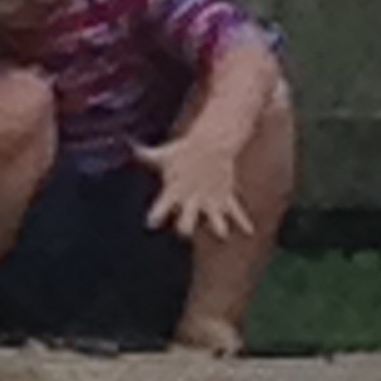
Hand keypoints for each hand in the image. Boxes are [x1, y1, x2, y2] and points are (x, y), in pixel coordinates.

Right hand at [137, 132, 253, 241]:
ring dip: (218, 227)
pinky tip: (249, 231)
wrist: (205, 150)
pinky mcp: (225, 200)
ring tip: (222, 233)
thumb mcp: (165, 154)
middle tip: (184, 232)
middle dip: (186, 227)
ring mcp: (209, 205)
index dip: (156, 216)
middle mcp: (191, 205)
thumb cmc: (182, 154)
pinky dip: (242, 222)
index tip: (151, 222)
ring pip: (213, 221)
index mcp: (174, 195)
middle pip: (186, 222)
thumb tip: (131, 147)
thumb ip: (148, 154)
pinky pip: (235, 212)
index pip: (162, 208)